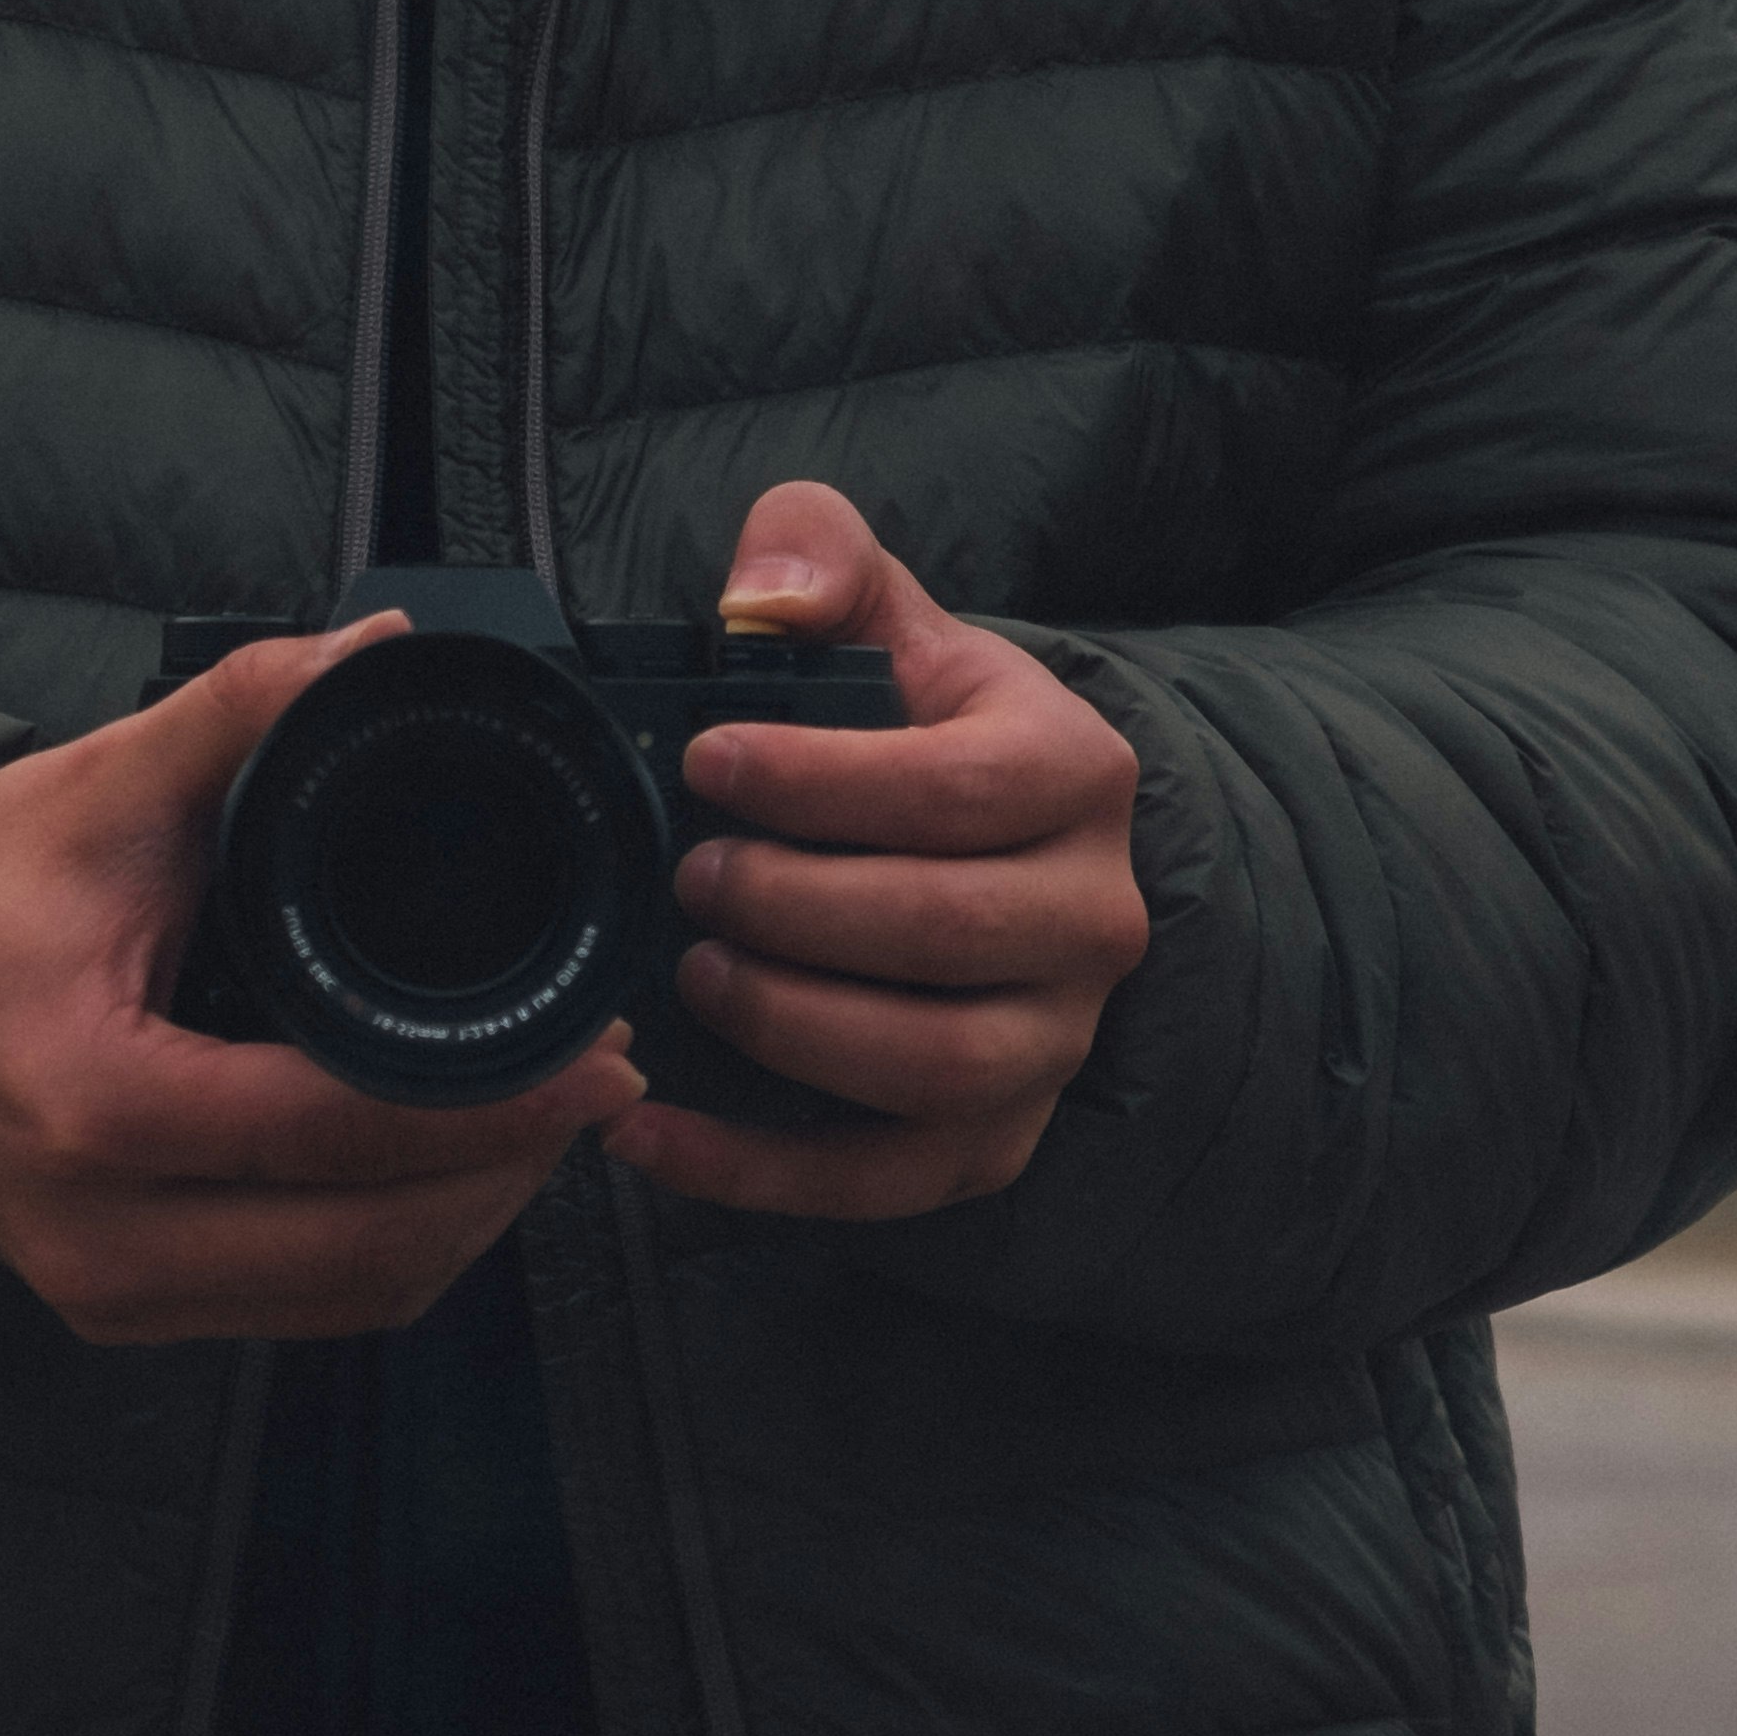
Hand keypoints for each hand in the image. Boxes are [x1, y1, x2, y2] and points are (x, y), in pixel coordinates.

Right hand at [0, 617, 643, 1344]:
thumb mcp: (96, 786)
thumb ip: (241, 711)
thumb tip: (384, 646)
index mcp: (89, 1103)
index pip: (333, 1132)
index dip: (489, 1102)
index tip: (594, 1049)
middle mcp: (93, 1229)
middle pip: (364, 1246)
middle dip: (508, 1169)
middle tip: (600, 1080)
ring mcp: (101, 1291)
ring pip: (349, 1299)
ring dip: (470, 1222)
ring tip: (548, 1121)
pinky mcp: (115, 1310)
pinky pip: (300, 1313)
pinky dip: (398, 1253)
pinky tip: (459, 1174)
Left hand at [607, 480, 1148, 1219]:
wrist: (996, 844)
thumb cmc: (917, 724)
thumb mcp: (884, 615)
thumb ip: (817, 553)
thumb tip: (760, 596)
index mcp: (1073, 773)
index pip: (959, 789)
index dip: (819, 782)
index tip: (704, 762)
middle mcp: (1091, 917)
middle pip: (944, 931)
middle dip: (793, 907)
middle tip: (690, 875)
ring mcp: (1052, 1040)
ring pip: (933, 1066)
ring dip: (793, 1027)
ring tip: (695, 972)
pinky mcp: (991, 1138)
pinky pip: (883, 1182)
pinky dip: (755, 1175)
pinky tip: (645, 1133)